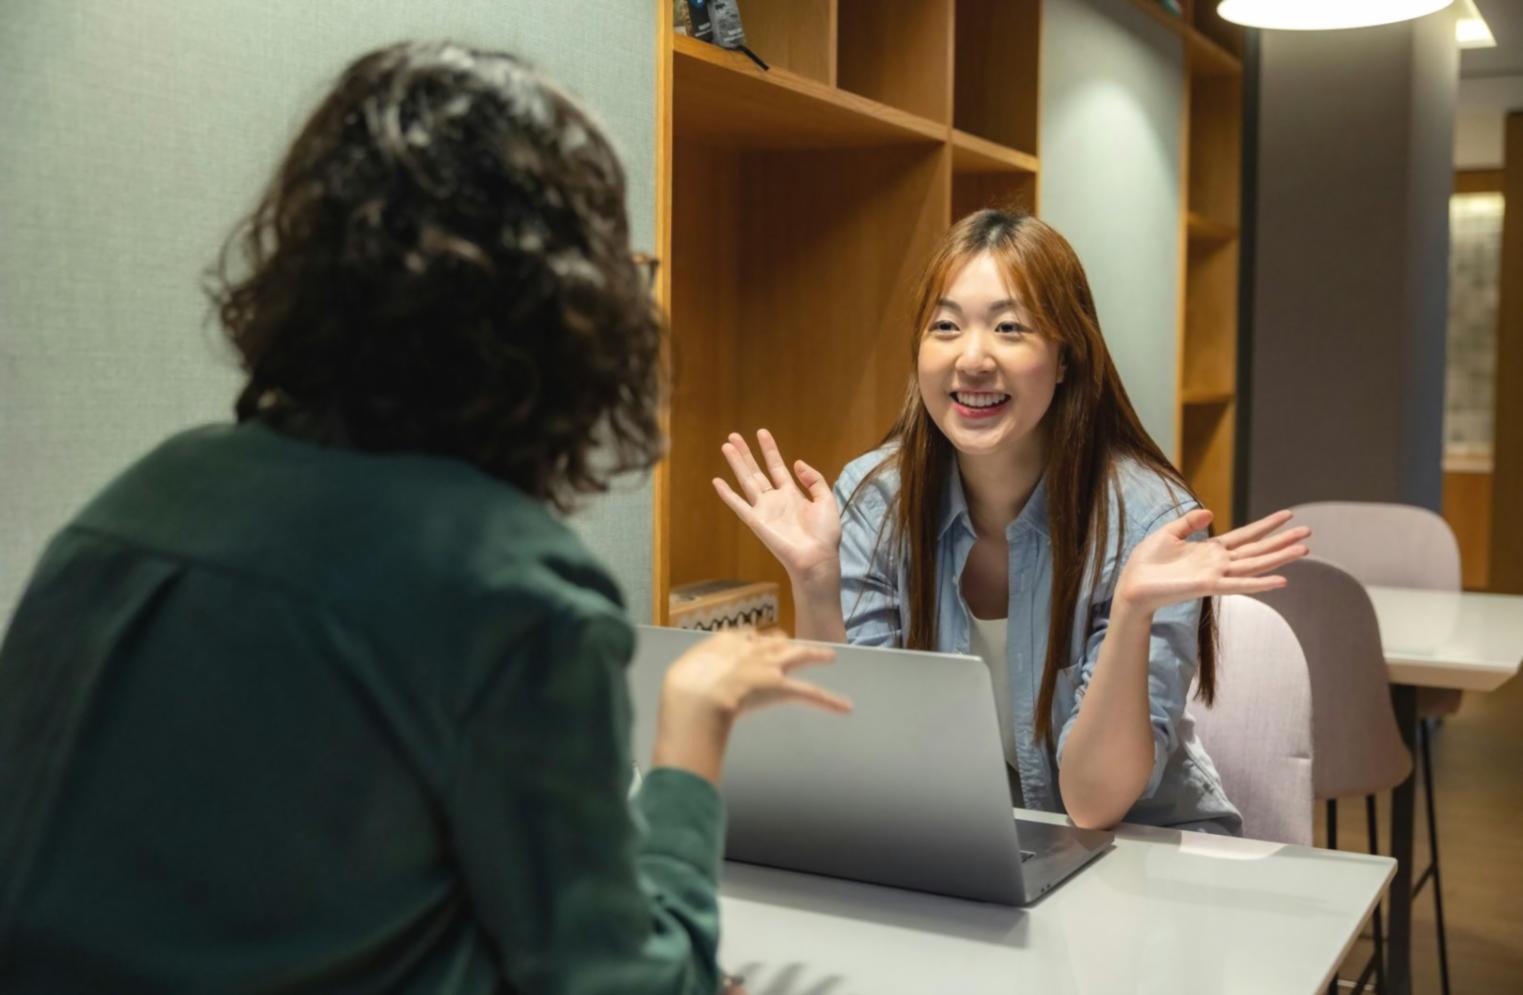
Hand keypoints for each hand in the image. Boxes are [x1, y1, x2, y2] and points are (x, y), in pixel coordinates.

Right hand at [653, 629, 850, 782]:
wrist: (697, 697)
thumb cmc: (684, 688)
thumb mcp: (685, 673)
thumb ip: (695, 671)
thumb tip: (689, 683)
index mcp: (729, 643)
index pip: (748, 637)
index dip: (754, 642)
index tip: (757, 643)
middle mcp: (753, 649)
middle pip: (777, 640)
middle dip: (787, 642)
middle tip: (797, 645)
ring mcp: (771, 667)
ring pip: (800, 655)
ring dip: (815, 654)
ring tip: (828, 655)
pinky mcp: (783, 688)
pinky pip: (811, 693)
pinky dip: (829, 701)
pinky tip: (845, 706)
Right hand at [713, 430, 841, 586]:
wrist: (817, 558)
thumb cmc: (825, 535)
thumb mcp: (825, 500)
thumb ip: (813, 480)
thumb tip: (796, 462)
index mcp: (792, 494)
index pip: (777, 467)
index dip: (769, 450)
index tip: (761, 433)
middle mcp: (775, 500)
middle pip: (756, 471)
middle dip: (746, 453)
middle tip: (734, 436)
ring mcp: (764, 510)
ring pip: (746, 481)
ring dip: (736, 464)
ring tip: (726, 446)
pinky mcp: (756, 522)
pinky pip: (738, 505)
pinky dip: (727, 494)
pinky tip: (717, 481)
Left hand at [1115, 509, 1310, 615]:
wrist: (1132, 585)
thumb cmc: (1147, 562)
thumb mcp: (1169, 533)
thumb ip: (1189, 522)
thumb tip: (1211, 513)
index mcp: (1211, 550)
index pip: (1246, 535)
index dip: (1266, 525)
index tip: (1288, 514)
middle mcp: (1219, 563)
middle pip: (1258, 549)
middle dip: (1282, 541)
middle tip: (1309, 532)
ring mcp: (1216, 575)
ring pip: (1255, 565)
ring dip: (1279, 558)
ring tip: (1304, 549)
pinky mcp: (1208, 586)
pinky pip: (1239, 584)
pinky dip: (1260, 583)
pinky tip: (1281, 581)